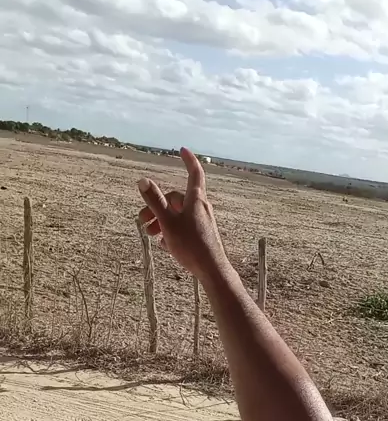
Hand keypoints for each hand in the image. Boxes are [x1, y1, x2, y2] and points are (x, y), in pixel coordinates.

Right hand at [137, 147, 226, 278]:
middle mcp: (201, 207)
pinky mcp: (202, 235)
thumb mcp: (168, 222)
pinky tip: (164, 244)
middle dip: (157, 207)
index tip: (182, 150)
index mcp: (196, 199)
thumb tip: (142, 180)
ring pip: (178, 214)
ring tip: (150, 234)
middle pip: (176, 199)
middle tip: (142, 222)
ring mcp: (202, 222)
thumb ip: (155, 201)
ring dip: (162, 221)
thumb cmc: (191, 245)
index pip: (194, 173)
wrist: (212, 270)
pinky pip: (184, 227)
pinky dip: (172, 231)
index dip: (188, 160)